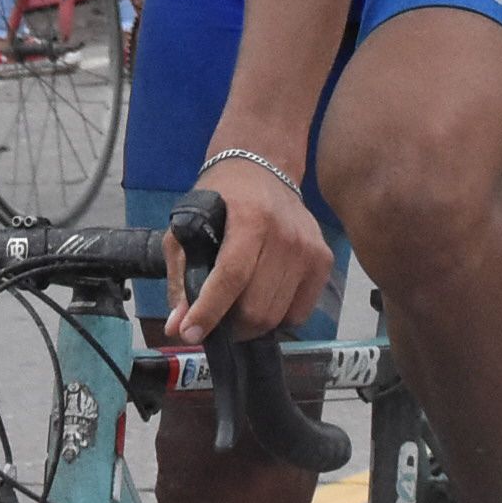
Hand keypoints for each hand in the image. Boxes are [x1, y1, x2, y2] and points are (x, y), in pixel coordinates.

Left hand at [165, 154, 333, 343]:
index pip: (231, 277)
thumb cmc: (219, 199)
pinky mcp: (324, 261)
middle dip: (231, 325)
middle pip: (258, 308)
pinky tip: (262, 300)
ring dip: (252, 324)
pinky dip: (277, 317)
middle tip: (217, 320)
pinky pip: (300, 312)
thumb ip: (181, 277)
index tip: (190, 335)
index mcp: (249, 220)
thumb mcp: (187, 228)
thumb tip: (176, 327)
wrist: (263, 168)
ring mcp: (310, 250)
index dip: (209, 312)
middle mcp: (286, 235)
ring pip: (278, 316)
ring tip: (237, 311)